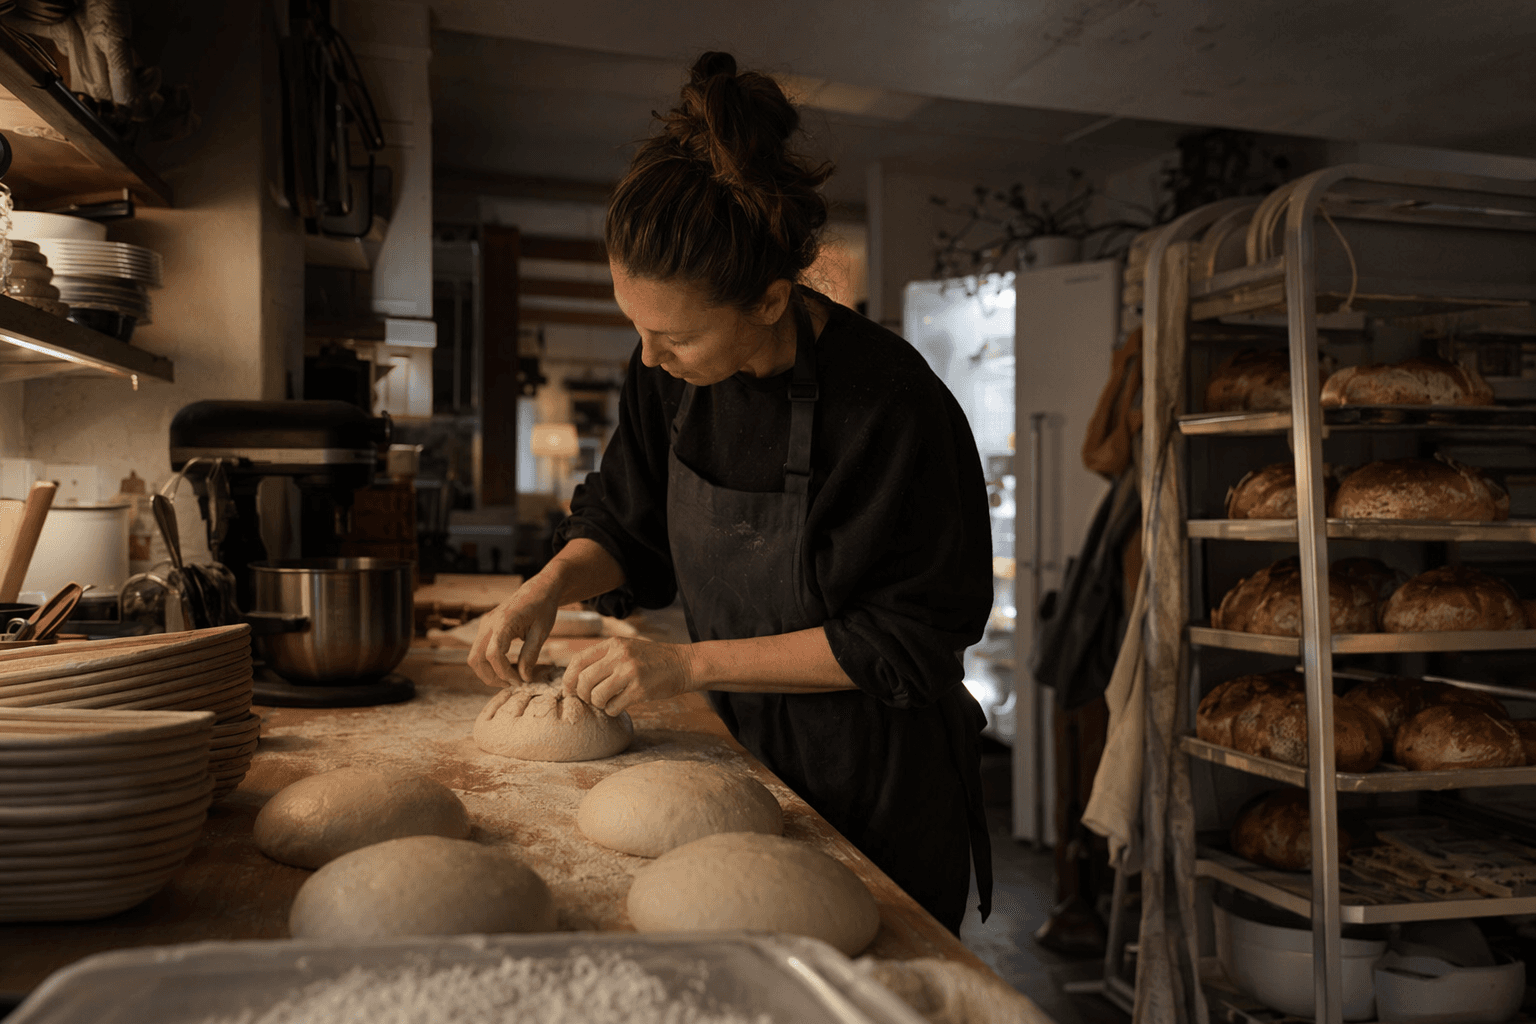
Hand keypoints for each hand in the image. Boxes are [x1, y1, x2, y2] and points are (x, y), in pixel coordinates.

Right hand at [467, 580, 560, 686]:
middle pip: (476, 659)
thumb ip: (531, 655)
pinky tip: (507, 668)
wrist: (538, 589)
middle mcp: (488, 623)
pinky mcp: (486, 627)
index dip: (504, 672)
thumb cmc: (543, 607)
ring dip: (488, 672)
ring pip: (474, 657)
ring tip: (509, 678)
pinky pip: (479, 650)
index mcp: (503, 622)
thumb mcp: (542, 632)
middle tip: (511, 685)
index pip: (493, 654)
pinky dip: (489, 663)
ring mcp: (484, 625)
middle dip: (491, 677)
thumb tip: (524, 678)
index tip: (519, 681)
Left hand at [562, 636, 696, 715]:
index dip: (568, 679)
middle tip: (591, 699)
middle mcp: (619, 655)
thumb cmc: (652, 660)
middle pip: (584, 681)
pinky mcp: (640, 690)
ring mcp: (630, 672)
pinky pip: (613, 707)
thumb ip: (604, 658)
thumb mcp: (627, 648)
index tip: (569, 690)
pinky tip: (619, 706)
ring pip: (597, 696)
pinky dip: (612, 711)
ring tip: (608, 702)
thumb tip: (576, 678)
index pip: (578, 661)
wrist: (683, 664)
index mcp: (613, 644)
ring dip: (599, 704)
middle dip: (583, 695)